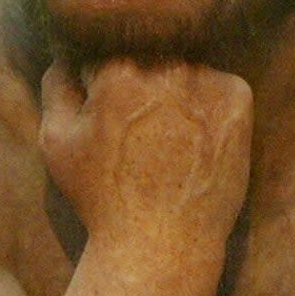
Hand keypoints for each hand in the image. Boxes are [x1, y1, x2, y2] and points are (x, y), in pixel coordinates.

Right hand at [39, 59, 252, 252]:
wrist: (162, 243)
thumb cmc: (101, 197)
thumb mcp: (56, 142)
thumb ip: (56, 85)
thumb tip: (67, 52)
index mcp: (117, 68)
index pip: (108, 55)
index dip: (104, 86)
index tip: (110, 116)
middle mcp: (165, 65)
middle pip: (150, 58)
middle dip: (143, 85)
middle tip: (143, 129)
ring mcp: (206, 80)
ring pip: (186, 70)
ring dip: (179, 91)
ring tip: (170, 137)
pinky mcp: (238, 97)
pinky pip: (220, 85)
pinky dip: (211, 105)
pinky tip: (198, 140)